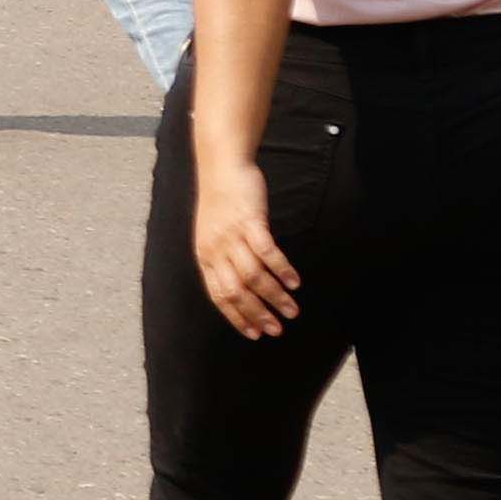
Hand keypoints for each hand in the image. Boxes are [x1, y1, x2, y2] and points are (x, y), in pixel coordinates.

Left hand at [190, 158, 300, 340]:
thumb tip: (239, 286)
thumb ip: (222, 259)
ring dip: (275, 297)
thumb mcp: (212, 234)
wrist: (221, 166)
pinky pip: (267, 252)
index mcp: (205, 256)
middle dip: (258, 314)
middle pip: (237, 291)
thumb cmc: (220, 202)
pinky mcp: (250, 221)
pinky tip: (295, 283)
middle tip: (278, 329)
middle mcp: (215, 249)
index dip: (237, 317)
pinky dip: (282, 270)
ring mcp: (232, 235)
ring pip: (254, 276)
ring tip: (292, 310)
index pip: (219, 296)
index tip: (255, 333)